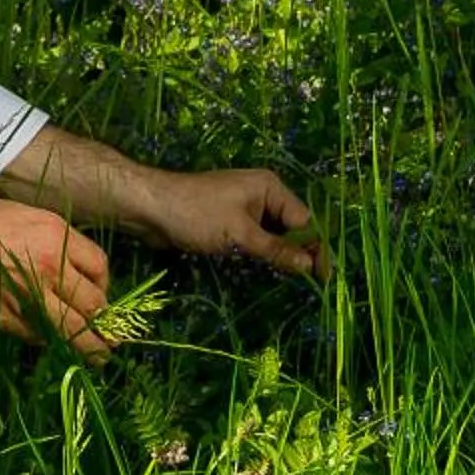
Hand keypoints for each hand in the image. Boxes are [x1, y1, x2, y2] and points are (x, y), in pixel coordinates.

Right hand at [0, 195, 115, 361]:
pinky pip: (38, 336)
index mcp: (55, 234)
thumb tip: (64, 267)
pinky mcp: (6, 318)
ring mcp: (29, 294)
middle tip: (108, 336)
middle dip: (104, 323)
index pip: (99, 267)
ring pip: (73, 330)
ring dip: (90, 348)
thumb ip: (46, 242)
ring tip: (98, 357)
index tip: (99, 298)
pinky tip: (52, 346)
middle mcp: (50, 265)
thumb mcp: (19, 217)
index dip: (104, 286)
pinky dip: (48, 343)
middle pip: (94, 304)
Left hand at [131, 167, 327, 277]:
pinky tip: (268, 272)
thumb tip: (310, 265)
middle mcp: (263, 195)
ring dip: (281, 256)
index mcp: (270, 188)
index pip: (305, 221)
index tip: (324, 279)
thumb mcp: (239, 234)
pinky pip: (256, 239)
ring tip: (294, 283)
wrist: (150, 208)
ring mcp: (245, 209)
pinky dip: (263, 254)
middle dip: (301, 253)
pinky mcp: (230, 222)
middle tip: (311, 286)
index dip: (316, 249)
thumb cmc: (196, 214)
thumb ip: (275, 250)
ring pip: (274, 236)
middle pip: (292, 228)